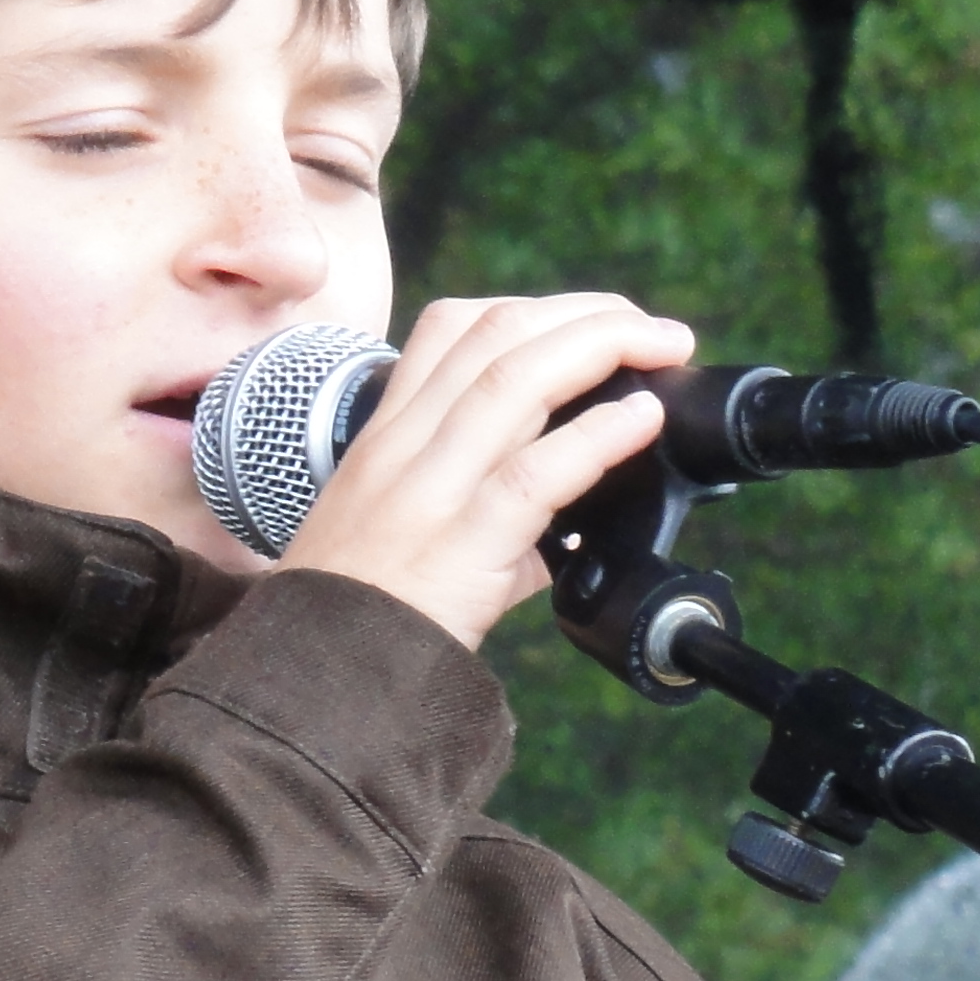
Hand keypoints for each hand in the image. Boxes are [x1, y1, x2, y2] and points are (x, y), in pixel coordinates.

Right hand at [271, 294, 693, 650]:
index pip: (452, 328)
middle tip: (655, 329)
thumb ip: (480, 507)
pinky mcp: (459, 546)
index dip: (535, 309)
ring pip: (515, 379)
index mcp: (389, 433)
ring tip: (662, 348)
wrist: (318, 672)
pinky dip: (599, 434)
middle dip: (587, 314)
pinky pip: (535, 472)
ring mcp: (428, 490)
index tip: (595, 321)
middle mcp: (405, 446)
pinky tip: (642, 420)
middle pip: (498, 334)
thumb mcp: (399, 525)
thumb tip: (567, 526)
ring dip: (602, 347)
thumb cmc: (359, 605)